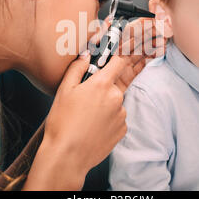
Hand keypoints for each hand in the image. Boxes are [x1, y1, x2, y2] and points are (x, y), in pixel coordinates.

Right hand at [24, 16, 165, 189]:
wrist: (67, 155)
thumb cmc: (62, 123)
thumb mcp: (64, 90)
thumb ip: (77, 69)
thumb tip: (86, 56)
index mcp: (101, 84)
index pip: (120, 61)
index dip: (129, 50)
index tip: (137, 42)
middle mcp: (116, 98)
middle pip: (121, 80)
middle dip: (123, 73)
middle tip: (124, 70)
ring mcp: (121, 114)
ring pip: (117, 101)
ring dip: (108, 101)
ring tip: (88, 114)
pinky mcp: (122, 129)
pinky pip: (118, 117)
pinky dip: (110, 117)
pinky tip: (94, 124)